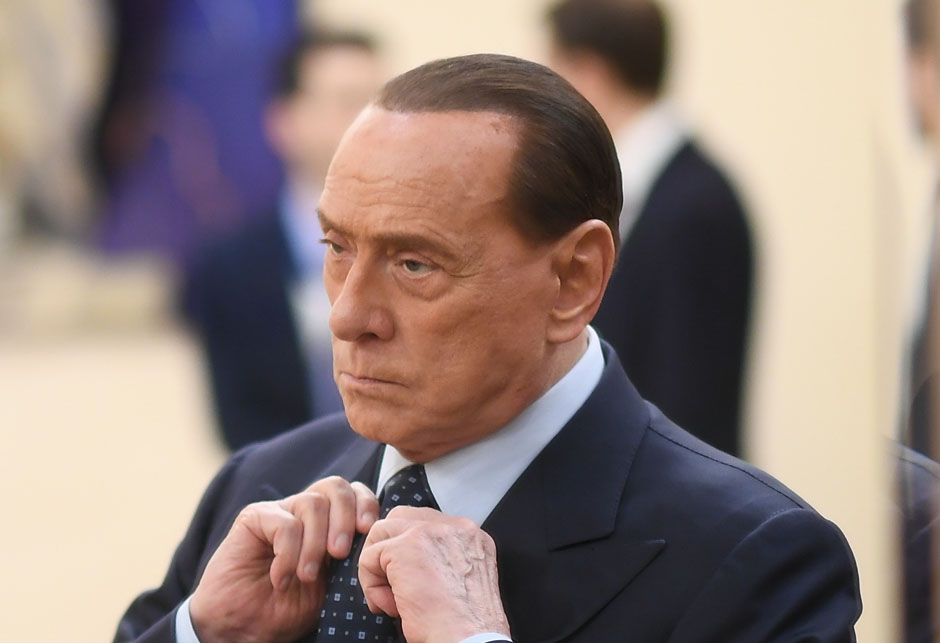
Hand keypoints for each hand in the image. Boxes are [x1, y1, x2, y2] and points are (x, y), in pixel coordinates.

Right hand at [189, 476, 378, 642]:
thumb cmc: (286, 610)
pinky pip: (284, 523)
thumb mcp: (330, 585)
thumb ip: (350, 559)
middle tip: (339, 554)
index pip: (355, 494)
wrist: (243, 629)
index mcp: (328, 523)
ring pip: (312, 503)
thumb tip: (376, 540)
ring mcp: (280, 512)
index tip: (368, 531)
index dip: (366, 505)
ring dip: (314, 544)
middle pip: (336, 487)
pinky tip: (281, 579)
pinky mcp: (254, 518)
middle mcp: (304, 512)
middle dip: (345, 518)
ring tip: (306, 577)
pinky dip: (288, 554)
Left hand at [358, 507, 511, 642]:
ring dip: (378, 568)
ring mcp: (429, 532)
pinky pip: (369, 558)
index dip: (408, 550)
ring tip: (390, 599)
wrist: (469, 639)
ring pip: (382, 534)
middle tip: (389, 584)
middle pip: (401, 518)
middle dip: (387, 550)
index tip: (408, 579)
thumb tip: (409, 563)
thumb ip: (442, 560)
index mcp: (470, 535)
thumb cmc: (465, 625)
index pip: (426, 524)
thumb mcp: (461, 581)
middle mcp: (454, 527)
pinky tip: (390, 607)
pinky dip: (371, 585)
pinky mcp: (405, 547)